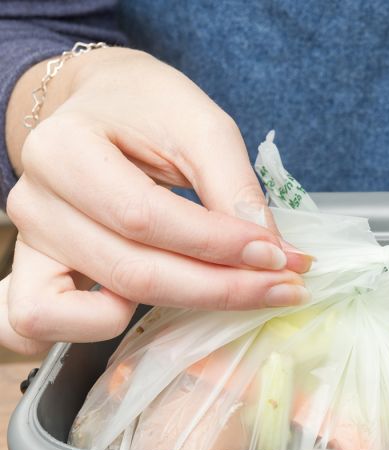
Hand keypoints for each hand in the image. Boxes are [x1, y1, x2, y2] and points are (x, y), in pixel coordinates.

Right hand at [0, 48, 310, 353]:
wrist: (99, 105)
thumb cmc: (146, 108)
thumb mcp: (199, 125)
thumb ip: (233, 187)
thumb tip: (270, 253)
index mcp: (63, 150)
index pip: (145, 218)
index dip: (219, 245)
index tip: (280, 255)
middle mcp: (35, 203)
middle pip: (133, 272)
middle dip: (222, 288)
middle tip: (284, 286)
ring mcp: (30, 245)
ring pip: (104, 306)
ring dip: (186, 307)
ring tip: (241, 291)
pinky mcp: (34, 274)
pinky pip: (45, 324)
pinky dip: (95, 329)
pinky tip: (154, 308)